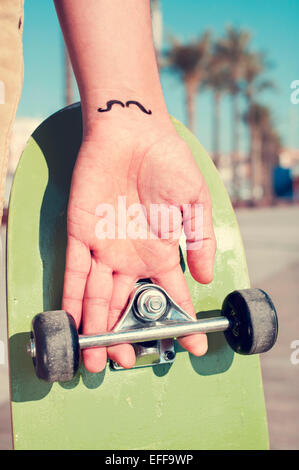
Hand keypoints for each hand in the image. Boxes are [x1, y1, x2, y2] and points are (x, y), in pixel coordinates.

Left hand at [62, 112, 215, 372]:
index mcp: (161, 252)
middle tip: (123, 361)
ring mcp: (105, 248)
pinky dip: (73, 298)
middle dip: (125, 336)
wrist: (131, 132)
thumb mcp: (194, 202)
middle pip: (128, 306)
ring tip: (94, 359)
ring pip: (99, 297)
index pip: (172, 296)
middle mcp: (132, 257)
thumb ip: (200, 239)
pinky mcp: (80, 234)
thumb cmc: (168, 162)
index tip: (191, 345)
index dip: (181, 322)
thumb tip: (207, 276)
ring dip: (96, 328)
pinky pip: (74, 272)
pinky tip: (74, 323)